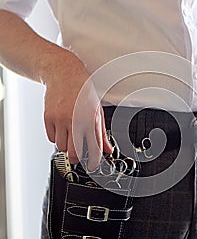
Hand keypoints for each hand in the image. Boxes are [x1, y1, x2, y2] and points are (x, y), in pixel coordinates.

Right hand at [43, 50, 111, 170]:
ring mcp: (59, 119)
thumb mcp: (97, 110)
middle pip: (73, 153)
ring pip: (61, 147)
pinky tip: (62, 127)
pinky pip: (51, 138)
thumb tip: (107, 149)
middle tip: (78, 156)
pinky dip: (56, 137)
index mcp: (90, 120)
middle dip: (76, 158)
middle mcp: (74, 121)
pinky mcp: (48, 118)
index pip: (93, 149)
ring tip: (70, 135)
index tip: (92, 165)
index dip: (93, 161)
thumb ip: (101, 132)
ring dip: (66, 145)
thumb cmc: (82, 89)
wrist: (63, 73)